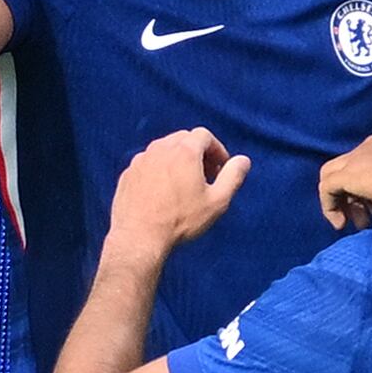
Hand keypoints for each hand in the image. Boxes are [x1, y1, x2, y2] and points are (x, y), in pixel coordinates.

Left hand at [109, 128, 249, 254]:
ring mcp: (140, 160)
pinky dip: (160, 170)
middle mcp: (160, 149)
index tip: (221, 168)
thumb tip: (243, 160)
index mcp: (184, 152)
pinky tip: (163, 192)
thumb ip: (233, 176)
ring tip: (184, 184)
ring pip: (164, 149)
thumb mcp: (217, 201)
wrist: (139, 236)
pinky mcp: (128, 173)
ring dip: (178, 160)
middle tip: (205, 175)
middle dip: (198, 152)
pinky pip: (148, 163)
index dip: (217, 149)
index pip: (204, 135)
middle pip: (183, 138)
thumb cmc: (181, 220)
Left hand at [319, 130, 371, 230]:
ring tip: (356, 224)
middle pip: (352, 166)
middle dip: (357, 194)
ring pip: (334, 175)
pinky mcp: (348, 174)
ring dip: (343, 202)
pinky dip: (330, 207)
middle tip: (368, 217)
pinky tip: (340, 224)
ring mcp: (359, 157)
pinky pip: (327, 189)